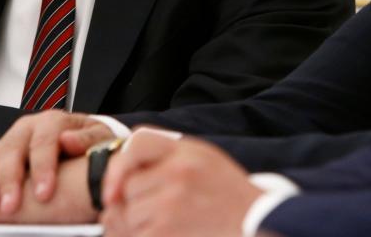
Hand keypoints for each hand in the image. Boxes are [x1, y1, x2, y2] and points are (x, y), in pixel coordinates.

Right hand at [0, 111, 112, 212]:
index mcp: (52, 122)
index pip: (44, 141)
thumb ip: (88, 139)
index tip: (44, 193)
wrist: (80, 143)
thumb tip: (69, 140)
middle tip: (10, 206)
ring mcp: (7, 142)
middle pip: (12, 151)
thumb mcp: (99, 138)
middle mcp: (26, 128)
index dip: (42, 168)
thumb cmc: (89, 144)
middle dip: (10, 180)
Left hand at [102, 130, 260, 236]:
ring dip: (135, 225)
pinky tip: (159, 234)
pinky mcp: (168, 229)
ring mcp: (173, 201)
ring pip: (128, 213)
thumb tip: (125, 177)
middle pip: (128, 186)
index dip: (119, 166)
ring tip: (161, 225)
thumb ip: (169, 158)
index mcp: (187, 151)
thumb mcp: (205, 159)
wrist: (255, 220)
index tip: (115, 187)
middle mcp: (178, 171)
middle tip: (149, 213)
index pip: (138, 143)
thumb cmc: (228, 194)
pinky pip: (135, 235)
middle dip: (130, 203)